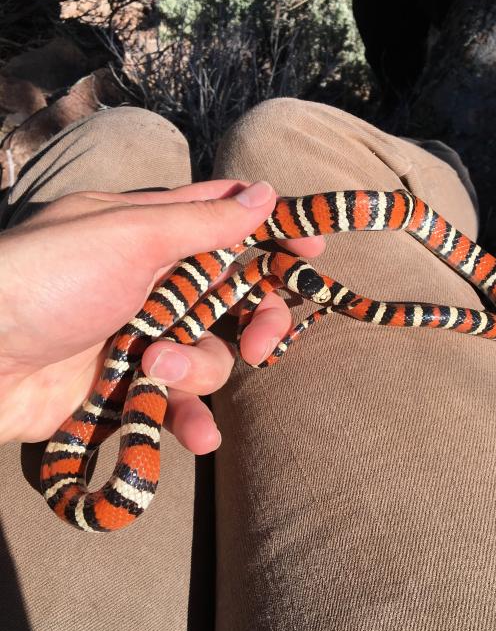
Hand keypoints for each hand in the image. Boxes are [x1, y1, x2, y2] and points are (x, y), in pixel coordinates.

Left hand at [0, 180, 324, 451]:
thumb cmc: (48, 280)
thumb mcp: (128, 237)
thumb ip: (201, 222)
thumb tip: (263, 193)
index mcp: (152, 232)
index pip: (227, 222)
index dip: (273, 233)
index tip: (312, 249)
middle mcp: (153, 281)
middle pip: (234, 298)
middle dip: (256, 321)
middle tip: (261, 342)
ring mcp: (141, 337)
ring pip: (209, 355)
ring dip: (197, 370)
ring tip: (156, 371)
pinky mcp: (126, 386)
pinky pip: (177, 402)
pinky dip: (190, 419)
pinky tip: (198, 437)